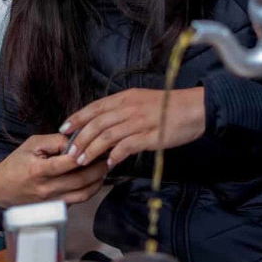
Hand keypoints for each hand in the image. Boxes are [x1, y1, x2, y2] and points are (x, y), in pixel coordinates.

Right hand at [0, 134, 109, 207]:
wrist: (1, 189)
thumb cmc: (17, 164)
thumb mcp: (31, 145)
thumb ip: (55, 141)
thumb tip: (76, 141)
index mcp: (38, 170)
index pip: (69, 162)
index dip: (86, 153)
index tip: (98, 145)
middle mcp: (46, 188)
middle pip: (81, 179)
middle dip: (99, 167)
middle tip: (108, 156)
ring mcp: (52, 201)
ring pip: (84, 193)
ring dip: (98, 181)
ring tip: (104, 168)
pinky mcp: (55, 208)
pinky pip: (78, 200)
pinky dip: (90, 190)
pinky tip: (94, 179)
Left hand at [62, 88, 205, 168]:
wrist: (198, 108)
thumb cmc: (170, 106)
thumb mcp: (142, 101)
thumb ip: (122, 111)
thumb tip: (103, 125)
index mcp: (125, 98)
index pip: (94, 108)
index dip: (77, 118)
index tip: (64, 129)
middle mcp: (129, 108)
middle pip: (96, 124)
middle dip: (80, 139)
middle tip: (70, 152)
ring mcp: (140, 122)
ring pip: (107, 136)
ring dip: (92, 150)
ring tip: (82, 161)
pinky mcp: (151, 136)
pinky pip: (127, 146)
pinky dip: (115, 155)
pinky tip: (108, 164)